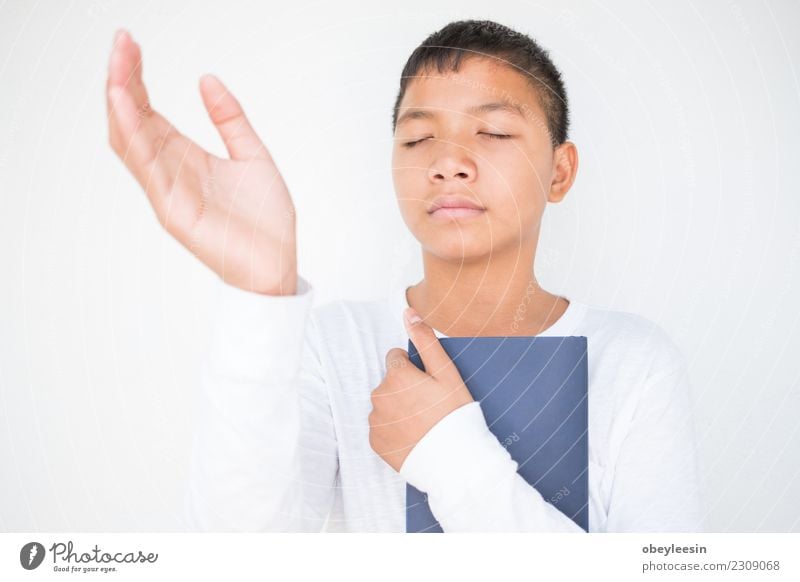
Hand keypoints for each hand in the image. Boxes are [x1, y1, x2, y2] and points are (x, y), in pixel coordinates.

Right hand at [106, 29, 296, 294]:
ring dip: (120, 102)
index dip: (137, 79)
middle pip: (133, 121)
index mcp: (187, 158)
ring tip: (116, 66)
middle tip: (120, 43)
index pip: (149, 112)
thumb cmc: (265, 220)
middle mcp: (170, 172)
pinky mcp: (172, 210)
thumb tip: (207, 78)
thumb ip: (229, 118)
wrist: (279, 263)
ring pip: (131, 141)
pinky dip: (133, 135)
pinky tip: (125, 105)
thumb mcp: (252, 154)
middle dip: (123, 80)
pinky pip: (147, 168)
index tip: (130, 45)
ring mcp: (168, 192)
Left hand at [368, 307, 473, 471]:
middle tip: (429, 406)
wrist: (454, 463)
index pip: (396, 359)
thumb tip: (408, 312)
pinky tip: (413, 436)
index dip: (415, 370)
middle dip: (405, 389)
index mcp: (395, 375)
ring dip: (398, 409)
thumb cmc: (454, 415)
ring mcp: (375, 421)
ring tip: (423, 423)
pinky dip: (394, 430)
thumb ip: (425, 340)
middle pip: (389, 382)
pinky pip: (381, 428)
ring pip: (384, 405)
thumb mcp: (447, 373)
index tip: (429, 385)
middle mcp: (378, 396)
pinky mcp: (374, 442)